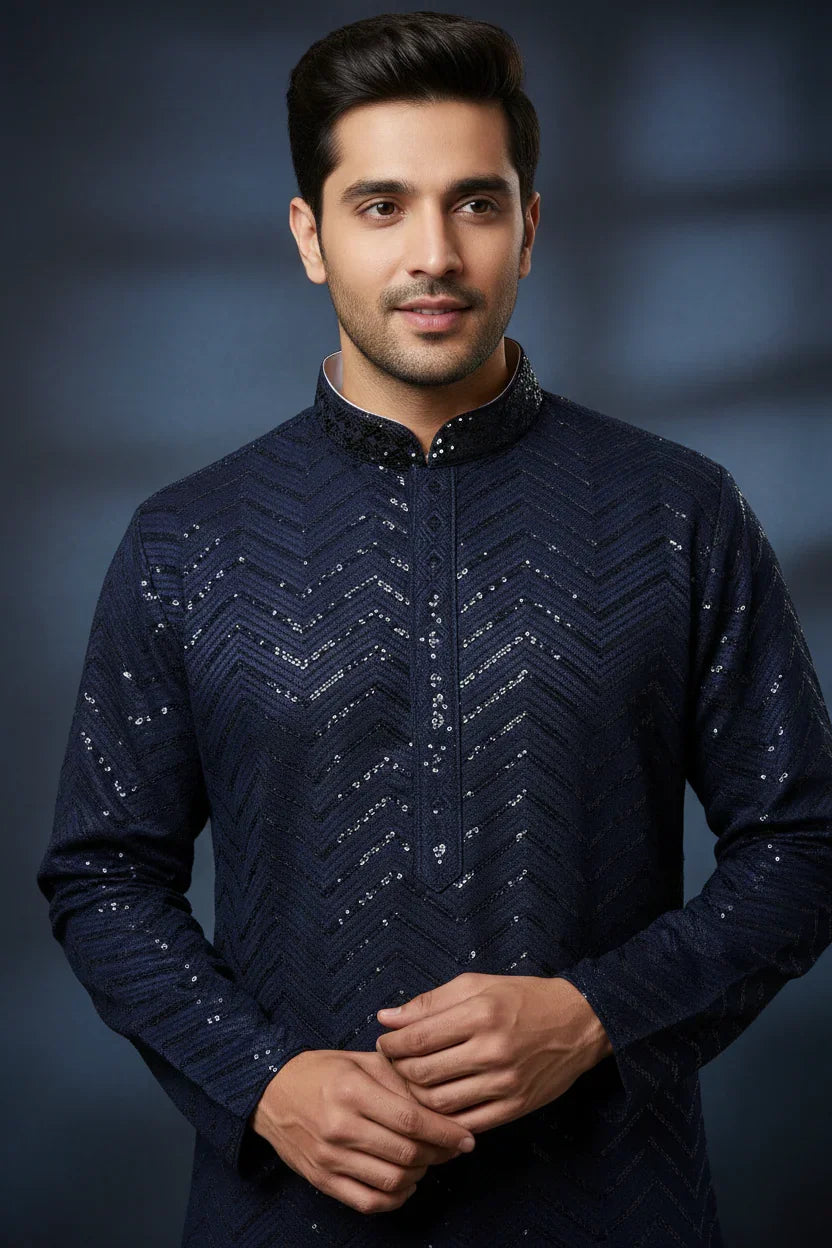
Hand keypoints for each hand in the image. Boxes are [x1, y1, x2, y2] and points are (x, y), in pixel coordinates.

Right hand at [249, 1049, 476, 1214]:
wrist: (270, 1093)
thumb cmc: (321, 1072)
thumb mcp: (360, 1060)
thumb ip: (399, 1077)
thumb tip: (440, 1097)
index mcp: (352, 1089)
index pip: (410, 1119)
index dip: (445, 1132)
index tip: (467, 1137)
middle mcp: (340, 1125)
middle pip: (406, 1152)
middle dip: (439, 1154)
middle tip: (452, 1148)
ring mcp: (330, 1157)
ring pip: (392, 1181)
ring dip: (420, 1175)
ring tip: (427, 1161)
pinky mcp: (323, 1180)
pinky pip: (368, 1202)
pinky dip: (395, 1198)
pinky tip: (405, 1183)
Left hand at [375, 972, 612, 1135]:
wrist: (578, 1022)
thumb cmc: (522, 997)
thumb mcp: (477, 985)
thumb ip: (429, 1002)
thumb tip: (386, 1018)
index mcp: (480, 1014)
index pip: (417, 1039)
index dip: (391, 1045)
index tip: (384, 1043)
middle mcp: (492, 1050)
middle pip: (424, 1074)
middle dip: (398, 1071)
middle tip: (392, 1065)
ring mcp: (505, 1083)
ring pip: (440, 1104)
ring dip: (416, 1098)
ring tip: (412, 1084)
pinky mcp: (516, 1107)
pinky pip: (467, 1124)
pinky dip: (444, 1120)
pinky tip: (436, 1107)